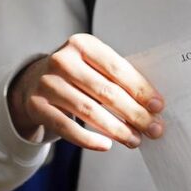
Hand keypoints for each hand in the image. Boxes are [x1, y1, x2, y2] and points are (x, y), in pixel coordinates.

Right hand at [7, 34, 164, 150]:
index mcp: (82, 44)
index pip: (117, 68)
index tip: (158, 106)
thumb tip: (152, 106)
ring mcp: (47, 83)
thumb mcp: (95, 65)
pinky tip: (107, 145)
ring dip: (117, 129)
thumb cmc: (77, 75)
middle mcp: (62, 61)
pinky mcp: (37, 106)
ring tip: (135, 140)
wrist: (33, 82)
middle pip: (106, 92)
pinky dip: (89, 139)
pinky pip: (67, 127)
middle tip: (153, 129)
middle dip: (134, 113)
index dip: (140, 89)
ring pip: (89, 111)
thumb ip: (119, 79)